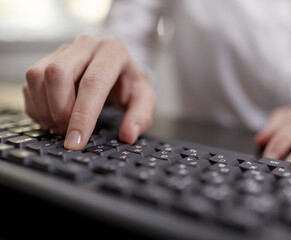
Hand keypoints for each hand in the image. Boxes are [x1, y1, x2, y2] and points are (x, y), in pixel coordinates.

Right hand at [23, 34, 155, 149]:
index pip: (93, 82)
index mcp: (113, 51)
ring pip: (37, 75)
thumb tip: (128, 135)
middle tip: (67, 133)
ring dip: (44, 109)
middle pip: (58, 73)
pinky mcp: (47, 59)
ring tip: (59, 127)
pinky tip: (50, 119)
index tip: (75, 141)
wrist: (118, 69)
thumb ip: (141, 116)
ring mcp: (63, 50)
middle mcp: (86, 45)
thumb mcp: (144, 99)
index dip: (82, 115)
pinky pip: (30, 82)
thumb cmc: (129, 85)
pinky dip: (35, 107)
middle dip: (59, 110)